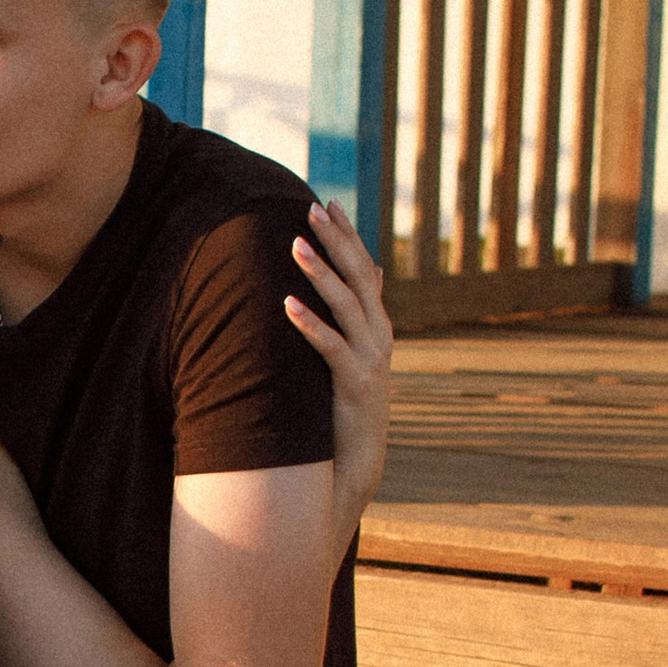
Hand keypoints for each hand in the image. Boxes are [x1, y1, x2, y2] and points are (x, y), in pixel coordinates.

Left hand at [286, 196, 393, 540]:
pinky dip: (311, 325)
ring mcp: (372, 360)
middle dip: (337, 242)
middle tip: (313, 209)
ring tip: (296, 245)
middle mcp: (379, 337)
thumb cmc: (346, 407)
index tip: (328, 203)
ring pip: (348, 306)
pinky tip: (288, 305)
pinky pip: (332, 348)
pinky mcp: (356, 385)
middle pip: (359, 278)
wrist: (356, 464)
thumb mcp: (357, 353)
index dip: (348, 236)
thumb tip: (374, 269)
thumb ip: (362, 313)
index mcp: (377, 326)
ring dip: (321, 274)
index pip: (364, 270)